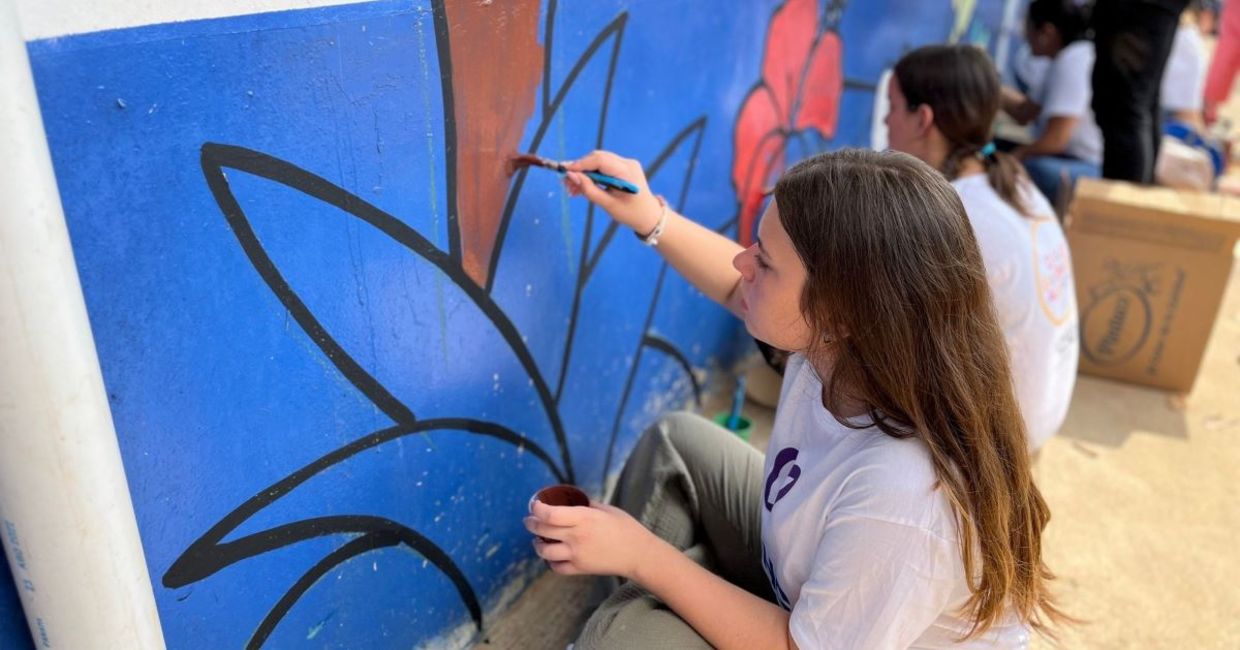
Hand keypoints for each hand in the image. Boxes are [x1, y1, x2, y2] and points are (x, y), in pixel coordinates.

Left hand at [524, 499, 660, 579]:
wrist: (639, 554)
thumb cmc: (626, 528)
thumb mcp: (607, 509)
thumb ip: (587, 505)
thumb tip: (571, 500)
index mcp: (584, 518)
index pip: (550, 514)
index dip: (537, 508)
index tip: (534, 504)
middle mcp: (577, 537)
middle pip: (543, 530)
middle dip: (531, 523)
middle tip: (529, 519)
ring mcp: (577, 555)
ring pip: (544, 551)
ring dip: (537, 544)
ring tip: (538, 539)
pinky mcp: (580, 569)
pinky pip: (556, 567)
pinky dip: (550, 561)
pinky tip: (552, 554)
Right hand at [563, 150, 663, 234]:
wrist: (649, 216)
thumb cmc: (630, 213)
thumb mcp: (608, 205)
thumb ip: (589, 189)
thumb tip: (571, 176)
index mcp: (626, 172)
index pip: (599, 160)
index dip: (580, 164)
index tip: (564, 171)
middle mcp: (627, 163)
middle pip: (597, 158)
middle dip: (580, 169)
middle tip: (566, 184)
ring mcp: (626, 163)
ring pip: (598, 161)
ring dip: (584, 173)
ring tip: (572, 189)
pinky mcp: (624, 167)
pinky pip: (604, 166)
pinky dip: (592, 174)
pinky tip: (583, 186)